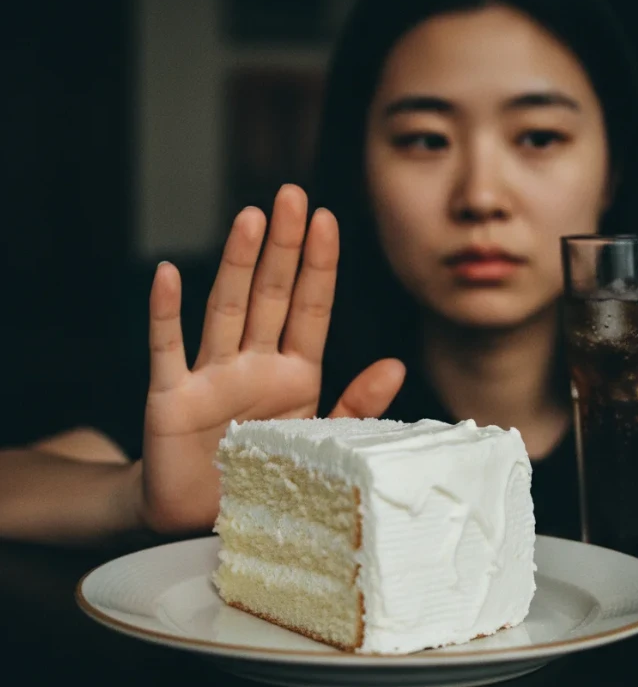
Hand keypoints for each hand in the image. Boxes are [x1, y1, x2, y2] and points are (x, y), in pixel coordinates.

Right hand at [136, 185, 404, 533]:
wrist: (202, 516)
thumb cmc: (263, 472)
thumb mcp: (318, 438)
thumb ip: (356, 404)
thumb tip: (397, 364)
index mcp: (294, 374)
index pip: (310, 309)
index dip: (318, 266)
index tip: (327, 220)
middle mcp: (253, 364)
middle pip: (271, 295)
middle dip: (282, 247)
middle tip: (291, 196)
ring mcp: (211, 376)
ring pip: (227, 310)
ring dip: (237, 265)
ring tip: (251, 219)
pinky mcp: (171, 399)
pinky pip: (168, 351)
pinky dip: (166, 314)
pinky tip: (168, 274)